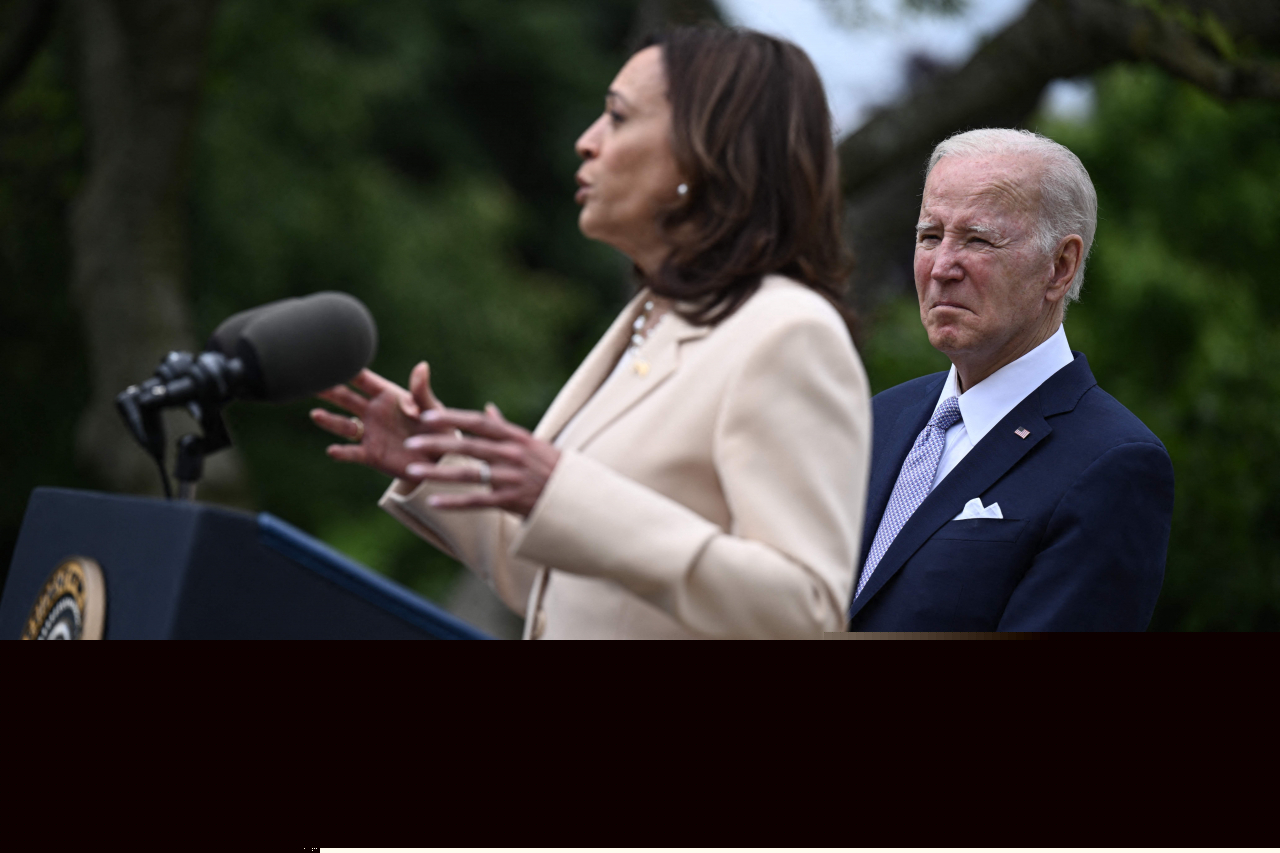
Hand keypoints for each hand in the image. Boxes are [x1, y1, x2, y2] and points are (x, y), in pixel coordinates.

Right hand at [310, 362, 446, 478]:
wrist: (440, 460)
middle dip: (329, 390)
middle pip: (345, 398)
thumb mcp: (433, 410)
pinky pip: (352, 452)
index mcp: (387, 396)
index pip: (363, 380)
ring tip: (316, 415)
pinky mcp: (370, 455)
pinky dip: (342, 452)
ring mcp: (370, 433)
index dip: (347, 369)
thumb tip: (422, 366)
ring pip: (344, 425)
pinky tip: (333, 450)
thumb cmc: (439, 428)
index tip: (329, 358)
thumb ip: (422, 392)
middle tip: (310, 381)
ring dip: (330, 420)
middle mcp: (373, 412)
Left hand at [403, 404, 560, 517]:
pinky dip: (455, 502)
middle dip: (437, 444)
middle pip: (469, 446)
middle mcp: (513, 455)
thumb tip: (487, 409)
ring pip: (469, 474)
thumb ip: (505, 428)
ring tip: (412, 472)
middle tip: (410, 443)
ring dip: (438, 473)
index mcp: (516, 437)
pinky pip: (478, 501)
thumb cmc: (551, 467)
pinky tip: (433, 501)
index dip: (451, 419)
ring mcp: (512, 478)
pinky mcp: (512, 501)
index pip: (478, 423)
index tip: (427, 417)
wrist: (576, 497)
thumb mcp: (532, 443)